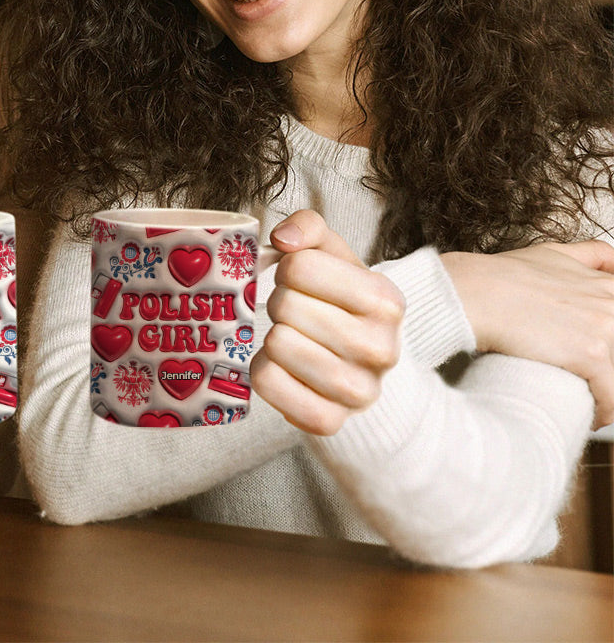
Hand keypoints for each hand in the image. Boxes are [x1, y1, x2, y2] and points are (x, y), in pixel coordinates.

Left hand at [250, 210, 404, 435]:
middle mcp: (381, 348)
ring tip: (292, 337)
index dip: (288, 268)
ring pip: (276, 345)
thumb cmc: (339, 301)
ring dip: (271, 336)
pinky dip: (263, 370)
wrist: (362, 363)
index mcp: (385, 300)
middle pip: (284, 306)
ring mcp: (358, 392)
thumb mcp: (333, 255)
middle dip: (279, 302)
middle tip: (294, 312)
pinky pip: (266, 383)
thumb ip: (309, 227)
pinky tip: (283, 367)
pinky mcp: (329, 421)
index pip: (299, 266)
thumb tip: (283, 238)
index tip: (300, 280)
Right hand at [442, 241, 613, 428]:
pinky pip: (612, 398)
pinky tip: (590, 415)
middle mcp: (611, 303)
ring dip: (607, 392)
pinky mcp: (592, 354)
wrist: (473, 292)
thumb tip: (611, 260)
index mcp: (605, 284)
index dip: (607, 340)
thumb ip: (588, 255)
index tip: (597, 354)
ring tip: (590, 402)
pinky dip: (604, 412)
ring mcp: (605, 328)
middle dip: (607, 366)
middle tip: (589, 378)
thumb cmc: (500, 276)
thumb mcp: (550, 253)